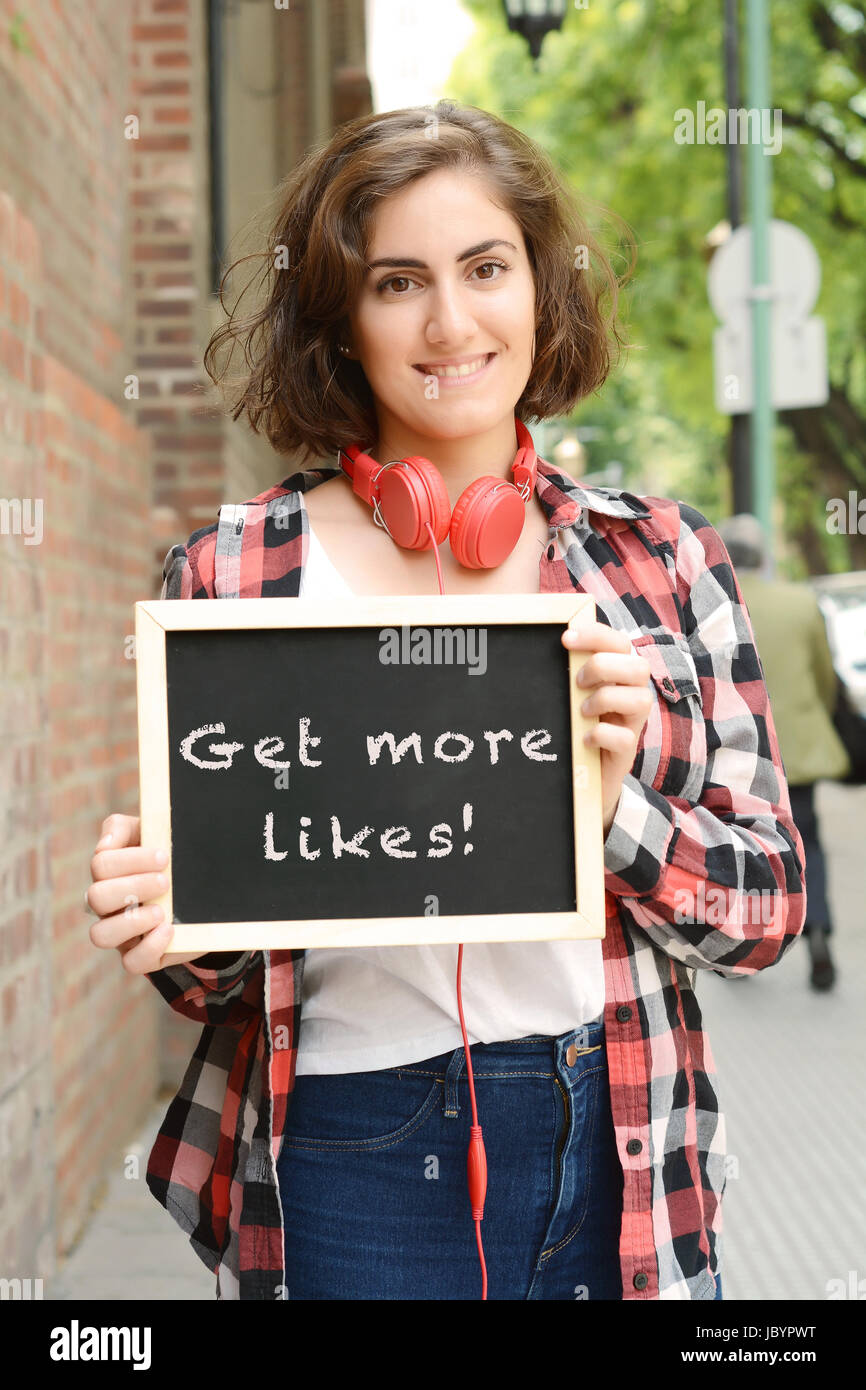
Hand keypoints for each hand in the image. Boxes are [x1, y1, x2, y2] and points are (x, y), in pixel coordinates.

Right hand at [87, 813, 207, 972]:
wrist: (201, 888)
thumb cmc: (167, 858)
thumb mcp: (150, 833)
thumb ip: (122, 828)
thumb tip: (105, 843)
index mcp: (108, 873)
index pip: (101, 864)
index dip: (130, 860)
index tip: (163, 856)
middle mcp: (108, 905)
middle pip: (95, 898)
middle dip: (133, 886)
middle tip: (165, 881)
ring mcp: (123, 933)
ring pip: (101, 936)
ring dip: (131, 921)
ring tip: (161, 910)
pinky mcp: (145, 955)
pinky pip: (132, 963)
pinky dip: (149, 947)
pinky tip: (168, 930)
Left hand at [562, 621, 653, 834]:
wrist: (583, 776)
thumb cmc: (576, 726)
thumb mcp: (573, 696)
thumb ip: (571, 673)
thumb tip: (549, 643)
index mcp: (618, 677)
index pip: (620, 644)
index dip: (597, 635)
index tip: (565, 638)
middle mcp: (632, 696)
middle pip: (639, 667)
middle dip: (604, 667)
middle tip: (577, 681)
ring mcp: (632, 724)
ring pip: (642, 700)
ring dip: (606, 699)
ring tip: (582, 711)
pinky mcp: (626, 752)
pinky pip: (624, 737)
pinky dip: (601, 733)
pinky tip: (584, 738)